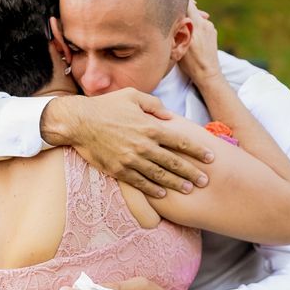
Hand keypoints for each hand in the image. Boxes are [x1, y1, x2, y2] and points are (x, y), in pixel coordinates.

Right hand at [41, 88, 212, 197]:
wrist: (78, 122)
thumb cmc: (106, 106)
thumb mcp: (132, 96)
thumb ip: (154, 105)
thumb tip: (169, 116)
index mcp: (150, 127)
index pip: (180, 141)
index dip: (197, 150)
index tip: (210, 157)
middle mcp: (144, 145)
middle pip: (174, 163)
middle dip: (192, 172)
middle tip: (205, 180)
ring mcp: (131, 160)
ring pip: (159, 176)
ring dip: (176, 184)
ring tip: (189, 189)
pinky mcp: (119, 170)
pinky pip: (140, 183)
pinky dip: (153, 189)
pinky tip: (164, 193)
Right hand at [179, 0, 221, 84]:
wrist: (208, 74)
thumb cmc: (191, 62)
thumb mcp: (179, 44)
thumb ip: (177, 27)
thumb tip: (172, 16)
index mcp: (196, 24)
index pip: (188, 3)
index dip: (179, 0)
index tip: (171, 1)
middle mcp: (205, 23)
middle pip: (193, 10)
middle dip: (183, 12)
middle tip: (174, 16)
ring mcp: (211, 28)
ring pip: (197, 18)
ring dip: (190, 20)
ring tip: (182, 30)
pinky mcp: (213, 33)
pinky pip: (202, 25)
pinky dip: (195, 27)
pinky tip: (191, 37)